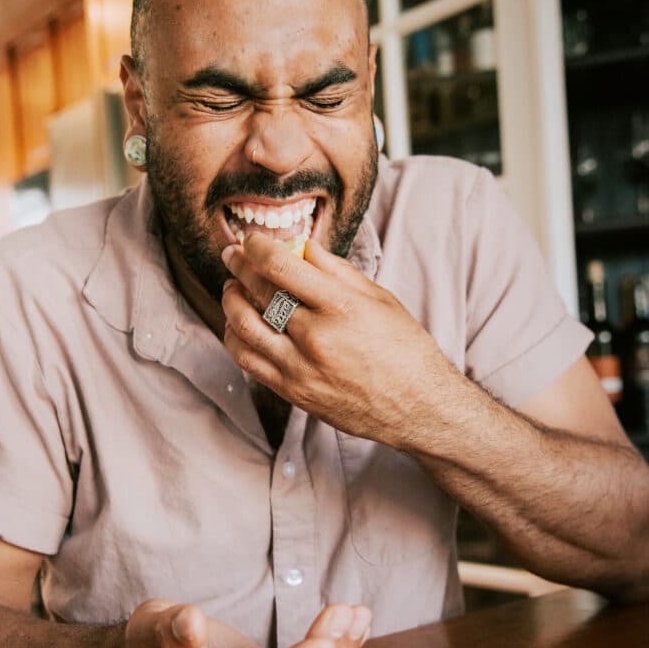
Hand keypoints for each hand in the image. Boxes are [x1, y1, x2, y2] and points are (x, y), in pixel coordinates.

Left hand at [220, 232, 455, 448]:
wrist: (417, 407)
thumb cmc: (405, 350)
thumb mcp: (380, 299)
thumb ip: (337, 271)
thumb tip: (303, 246)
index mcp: (341, 307)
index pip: (281, 267)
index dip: (257, 247)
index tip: (252, 240)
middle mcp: (316, 337)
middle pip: (258, 292)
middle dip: (239, 267)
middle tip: (233, 255)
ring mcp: (300, 368)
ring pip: (243, 327)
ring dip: (231, 301)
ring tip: (233, 287)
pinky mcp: (293, 391)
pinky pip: (247, 360)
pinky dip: (235, 336)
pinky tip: (239, 323)